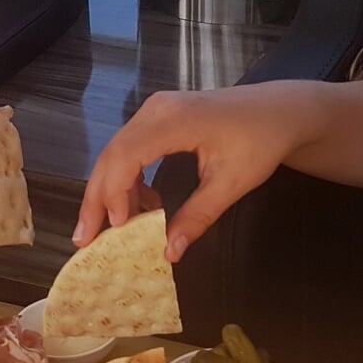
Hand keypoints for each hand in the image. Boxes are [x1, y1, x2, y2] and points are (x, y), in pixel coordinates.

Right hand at [75, 86, 305, 262]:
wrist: (278, 111)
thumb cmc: (260, 142)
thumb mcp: (231, 184)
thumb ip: (197, 217)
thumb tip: (169, 252)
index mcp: (174, 121)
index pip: (126, 156)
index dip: (114, 193)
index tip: (116, 229)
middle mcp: (156, 110)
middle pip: (112, 155)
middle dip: (97, 199)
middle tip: (84, 239)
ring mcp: (155, 111)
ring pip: (117, 153)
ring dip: (110, 191)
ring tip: (110, 231)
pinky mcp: (159, 118)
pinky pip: (132, 148)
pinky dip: (129, 179)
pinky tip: (143, 206)